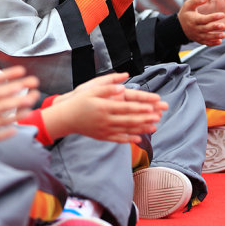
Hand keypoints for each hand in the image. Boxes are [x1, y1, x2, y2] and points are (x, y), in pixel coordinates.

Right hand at [43, 72, 166, 142]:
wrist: (66, 118)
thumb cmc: (79, 101)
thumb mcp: (91, 90)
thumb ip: (107, 87)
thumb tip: (122, 86)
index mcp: (104, 107)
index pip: (125, 107)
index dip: (139, 107)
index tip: (151, 107)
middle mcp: (105, 120)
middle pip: (129, 119)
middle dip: (144, 118)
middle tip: (158, 117)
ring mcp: (104, 130)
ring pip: (126, 130)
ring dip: (141, 129)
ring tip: (154, 127)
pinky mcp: (102, 136)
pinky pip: (118, 139)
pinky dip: (129, 139)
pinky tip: (138, 139)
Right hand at [178, 0, 224, 45]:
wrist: (179, 26)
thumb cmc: (186, 13)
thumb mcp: (189, 4)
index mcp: (193, 19)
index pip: (204, 19)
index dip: (213, 17)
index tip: (222, 14)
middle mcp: (195, 28)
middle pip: (206, 29)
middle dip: (215, 27)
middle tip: (223, 25)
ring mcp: (197, 35)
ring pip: (207, 37)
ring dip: (215, 36)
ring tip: (224, 34)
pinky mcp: (199, 40)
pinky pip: (206, 43)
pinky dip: (213, 43)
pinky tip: (220, 41)